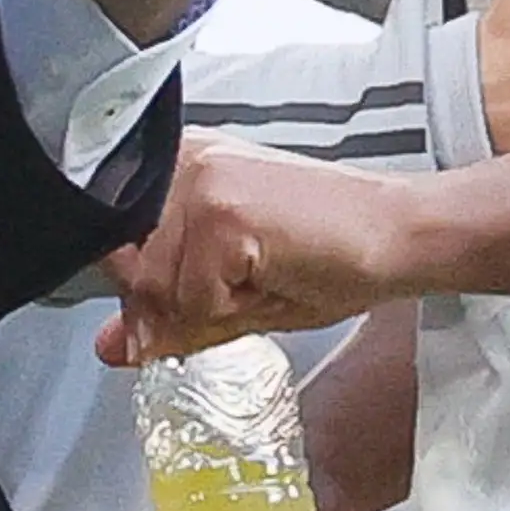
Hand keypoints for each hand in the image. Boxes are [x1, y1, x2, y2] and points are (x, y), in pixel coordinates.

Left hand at [94, 135, 425, 364]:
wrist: (398, 234)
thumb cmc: (328, 254)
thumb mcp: (232, 291)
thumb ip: (167, 313)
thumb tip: (111, 348)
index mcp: (178, 165)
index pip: (117, 252)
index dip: (155, 292)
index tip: (214, 287)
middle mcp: (181, 162)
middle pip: (132, 278)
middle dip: (187, 307)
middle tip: (254, 281)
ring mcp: (200, 182)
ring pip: (158, 293)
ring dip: (213, 309)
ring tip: (267, 276)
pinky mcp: (223, 211)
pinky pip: (194, 300)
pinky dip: (234, 311)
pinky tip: (276, 275)